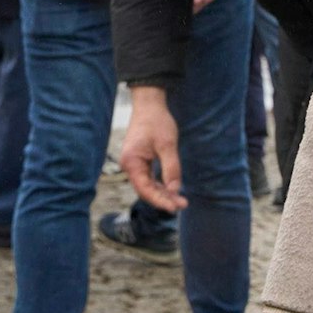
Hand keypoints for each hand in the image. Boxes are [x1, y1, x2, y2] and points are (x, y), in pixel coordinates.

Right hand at [121, 87, 185, 211]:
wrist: (150, 105)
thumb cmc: (157, 122)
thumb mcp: (167, 145)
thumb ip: (171, 168)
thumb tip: (175, 190)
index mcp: (132, 162)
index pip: (145, 189)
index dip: (160, 200)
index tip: (175, 207)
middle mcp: (129, 166)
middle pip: (146, 190)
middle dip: (163, 198)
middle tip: (182, 204)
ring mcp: (134, 164)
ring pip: (148, 185)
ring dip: (163, 193)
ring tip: (180, 200)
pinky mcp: (140, 161)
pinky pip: (149, 178)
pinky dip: (160, 184)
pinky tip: (172, 190)